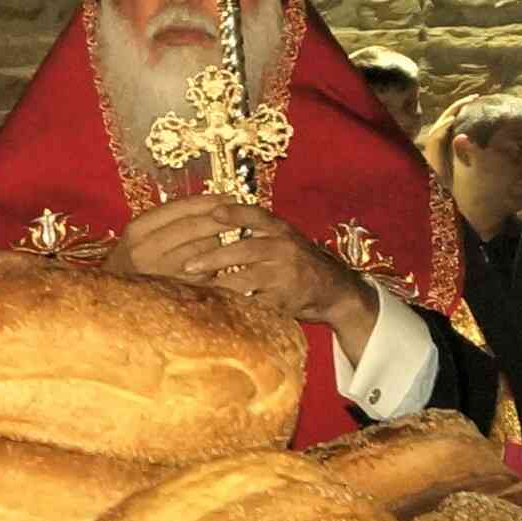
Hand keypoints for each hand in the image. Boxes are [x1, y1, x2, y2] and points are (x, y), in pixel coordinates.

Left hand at [117, 191, 379, 355]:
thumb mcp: (282, 238)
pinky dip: (235, 306)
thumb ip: (254, 230)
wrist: (334, 289)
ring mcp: (287, 275)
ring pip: (247, 280)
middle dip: (214, 258)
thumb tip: (210, 215)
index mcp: (280, 230)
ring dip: (218, 286)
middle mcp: (285, 249)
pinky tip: (216, 308)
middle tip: (187, 266)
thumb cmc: (296, 261)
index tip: (213, 212)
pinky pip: (255, 304)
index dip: (235, 213)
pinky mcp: (286, 300)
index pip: (257, 216)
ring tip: (194, 290)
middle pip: (245, 250)